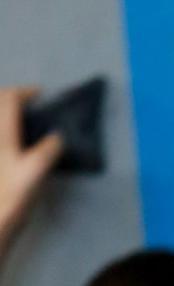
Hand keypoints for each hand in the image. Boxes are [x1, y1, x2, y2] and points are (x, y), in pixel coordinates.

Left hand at [0, 86, 62, 237]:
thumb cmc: (13, 193)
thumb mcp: (37, 170)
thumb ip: (49, 149)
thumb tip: (57, 138)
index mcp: (3, 132)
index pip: (10, 99)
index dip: (25, 92)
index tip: (40, 95)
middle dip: (10, 99)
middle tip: (25, 105)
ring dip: (5, 115)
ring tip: (17, 120)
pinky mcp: (0, 163)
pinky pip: (1, 138)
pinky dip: (5, 132)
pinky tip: (12, 143)